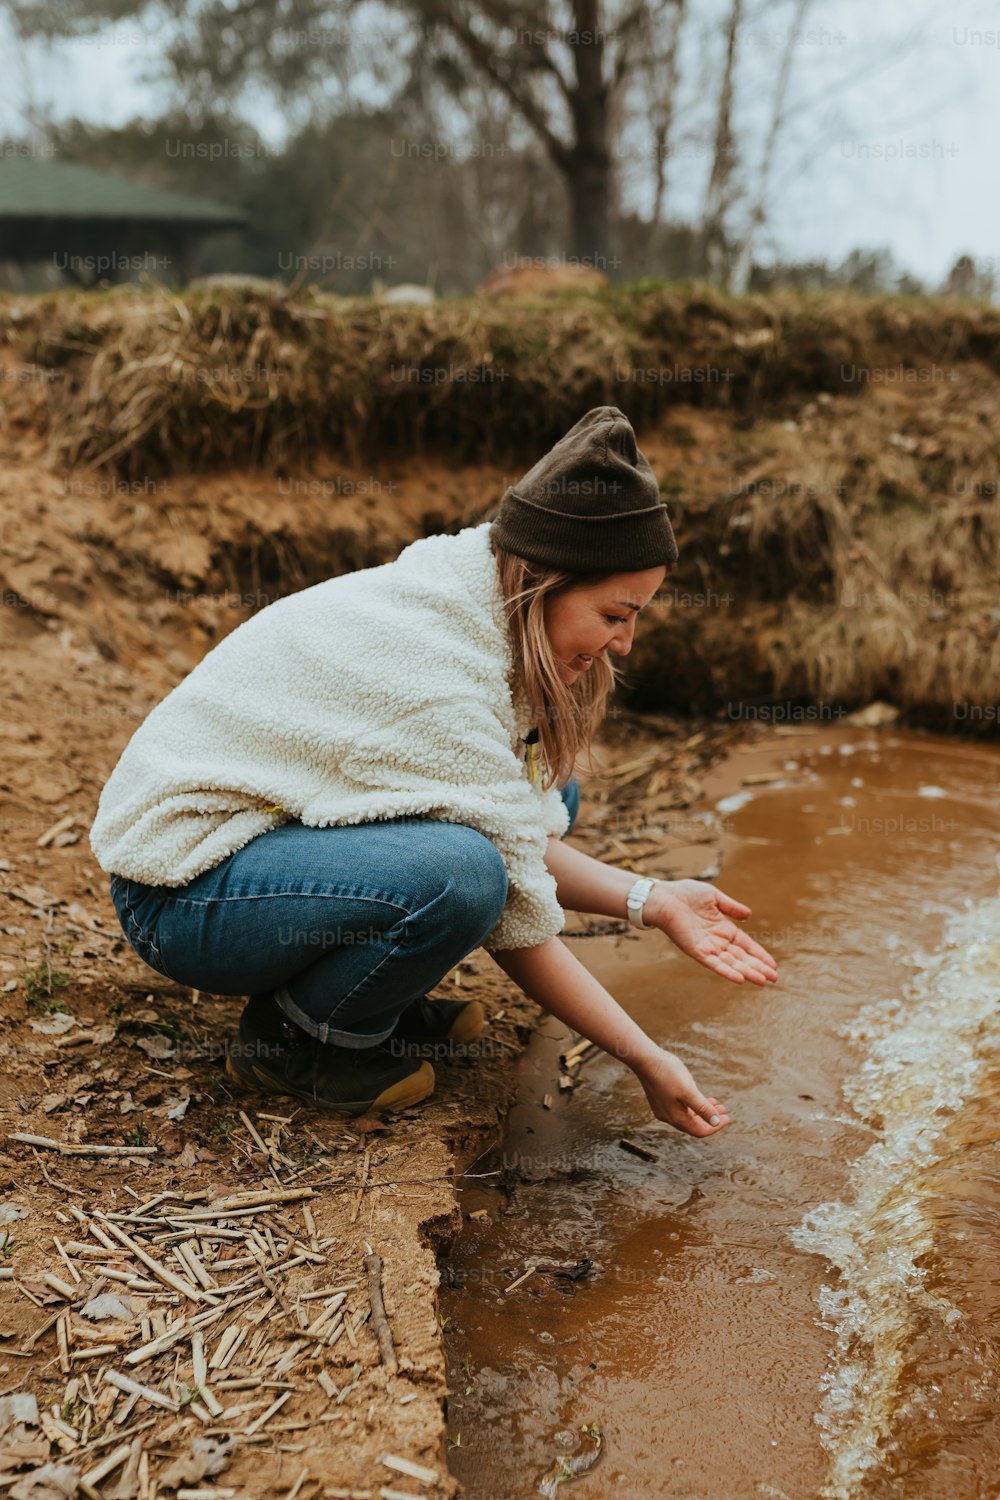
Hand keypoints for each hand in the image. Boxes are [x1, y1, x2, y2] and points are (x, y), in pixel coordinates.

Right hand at [635, 1048, 730, 1137]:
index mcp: (676, 1118)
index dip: (715, 1126)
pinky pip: (680, 1108)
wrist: (645, 1060)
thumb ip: (703, 1108)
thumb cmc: (668, 1074)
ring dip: (702, 1111)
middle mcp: (668, 1117)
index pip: (700, 1130)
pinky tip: (697, 1096)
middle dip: (710, 1118)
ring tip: (714, 1102)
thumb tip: (716, 1123)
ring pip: (687, 1116)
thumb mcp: (689, 1091)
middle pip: (693, 1124)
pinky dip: (692, 1105)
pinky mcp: (660, 1099)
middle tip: (724, 1110)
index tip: (728, 1118)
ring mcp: (663, 1109)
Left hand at [643, 879, 777, 984]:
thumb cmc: (686, 894)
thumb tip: (749, 915)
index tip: (773, 965)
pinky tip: (740, 979)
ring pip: (731, 963)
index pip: (746, 945)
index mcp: (723, 928)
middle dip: (758, 968)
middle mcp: (716, 940)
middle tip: (774, 979)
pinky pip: (714, 964)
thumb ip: (731, 907)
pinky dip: (726, 971)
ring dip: (747, 972)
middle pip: (742, 958)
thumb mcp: (714, 898)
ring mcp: (707, 947)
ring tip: (763, 982)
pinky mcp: (695, 951)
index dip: (759, 955)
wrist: (665, 896)